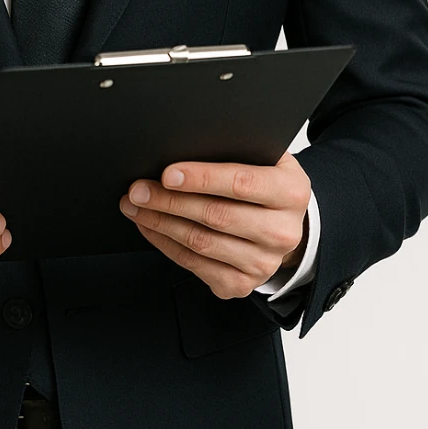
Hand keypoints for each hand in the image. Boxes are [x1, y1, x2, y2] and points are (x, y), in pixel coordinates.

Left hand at [119, 152, 311, 298]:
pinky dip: (165, 244)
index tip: (167, 174)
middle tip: (138, 189)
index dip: (201, 178)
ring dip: (161, 223)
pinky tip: (150, 227)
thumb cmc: (265, 184)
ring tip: (136, 205)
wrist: (285, 225)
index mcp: (291, 192)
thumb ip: (236, 151)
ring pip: (201, 243)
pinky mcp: (242, 284)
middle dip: (169, 201)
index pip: (241, 183)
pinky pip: (194, 265)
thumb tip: (183, 144)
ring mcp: (263, 263)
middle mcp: (282, 231)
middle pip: (216, 216)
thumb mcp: (265, 159)